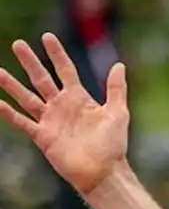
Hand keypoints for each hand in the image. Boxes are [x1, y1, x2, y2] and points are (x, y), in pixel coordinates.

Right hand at [0, 33, 129, 195]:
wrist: (103, 172)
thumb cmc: (113, 145)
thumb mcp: (118, 113)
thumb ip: (116, 89)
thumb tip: (119, 65)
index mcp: (80, 98)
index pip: (65, 70)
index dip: (56, 54)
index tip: (46, 37)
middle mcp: (62, 106)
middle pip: (42, 79)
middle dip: (30, 62)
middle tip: (17, 44)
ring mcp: (51, 121)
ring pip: (27, 98)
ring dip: (12, 85)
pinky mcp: (43, 136)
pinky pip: (23, 122)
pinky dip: (10, 113)